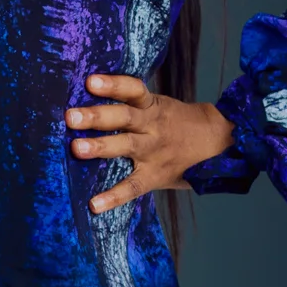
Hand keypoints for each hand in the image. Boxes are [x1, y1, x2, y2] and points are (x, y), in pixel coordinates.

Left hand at [65, 73, 233, 214]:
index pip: (133, 90)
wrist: (216, 142)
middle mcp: (152, 126)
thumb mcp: (158, 106)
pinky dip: (114, 196)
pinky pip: (133, 186)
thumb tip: (86, 103)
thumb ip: (130, 105)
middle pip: (124, 117)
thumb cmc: (176, 123)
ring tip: (75, 149)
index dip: (113, 85)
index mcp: (152, 106)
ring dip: (100, 147)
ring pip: (126, 146)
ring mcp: (153, 151)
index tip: (90, 82)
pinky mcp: (155, 176)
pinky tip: (94, 205)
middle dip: (96, 116)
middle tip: (70, 117)